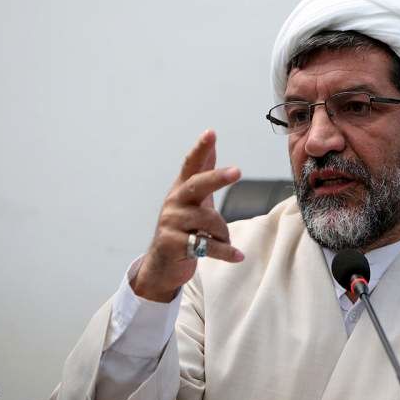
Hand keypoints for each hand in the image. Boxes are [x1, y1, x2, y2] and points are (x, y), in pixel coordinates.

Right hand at [132, 130, 242, 301]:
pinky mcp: (173, 244)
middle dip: (217, 178)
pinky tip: (237, 255)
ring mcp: (171, 223)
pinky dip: (226, 252)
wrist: (162, 266)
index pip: (190, 165)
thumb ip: (203, 172)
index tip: (211, 133)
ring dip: (223, 233)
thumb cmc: (182, 229)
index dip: (200, 149)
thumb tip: (212, 141)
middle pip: (197, 186)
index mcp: (181, 190)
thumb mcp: (193, 200)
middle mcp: (174, 203)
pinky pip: (208, 246)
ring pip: (210, 220)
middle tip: (237, 171)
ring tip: (224, 242)